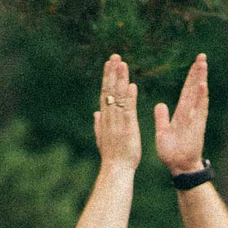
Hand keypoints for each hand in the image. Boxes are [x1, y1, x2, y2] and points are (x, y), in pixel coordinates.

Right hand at [93, 55, 141, 170]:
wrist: (115, 171)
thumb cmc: (112, 157)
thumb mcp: (103, 138)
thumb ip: (99, 124)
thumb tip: (96, 112)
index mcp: (106, 119)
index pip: (105, 93)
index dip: (107, 78)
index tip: (108, 64)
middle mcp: (110, 117)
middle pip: (110, 91)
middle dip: (112, 73)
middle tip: (115, 56)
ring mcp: (117, 122)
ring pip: (118, 97)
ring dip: (120, 80)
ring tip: (123, 64)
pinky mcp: (127, 128)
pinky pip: (128, 110)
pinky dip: (130, 98)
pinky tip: (132, 86)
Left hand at [154, 53, 209, 176]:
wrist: (179, 168)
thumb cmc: (172, 153)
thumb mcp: (163, 132)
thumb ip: (162, 118)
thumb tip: (160, 104)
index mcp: (181, 114)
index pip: (186, 91)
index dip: (190, 77)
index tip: (195, 62)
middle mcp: (190, 114)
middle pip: (194, 89)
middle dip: (198, 72)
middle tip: (202, 56)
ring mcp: (194, 119)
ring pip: (198, 96)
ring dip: (200, 80)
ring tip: (203, 65)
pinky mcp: (196, 127)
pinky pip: (199, 110)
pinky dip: (201, 98)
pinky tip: (202, 86)